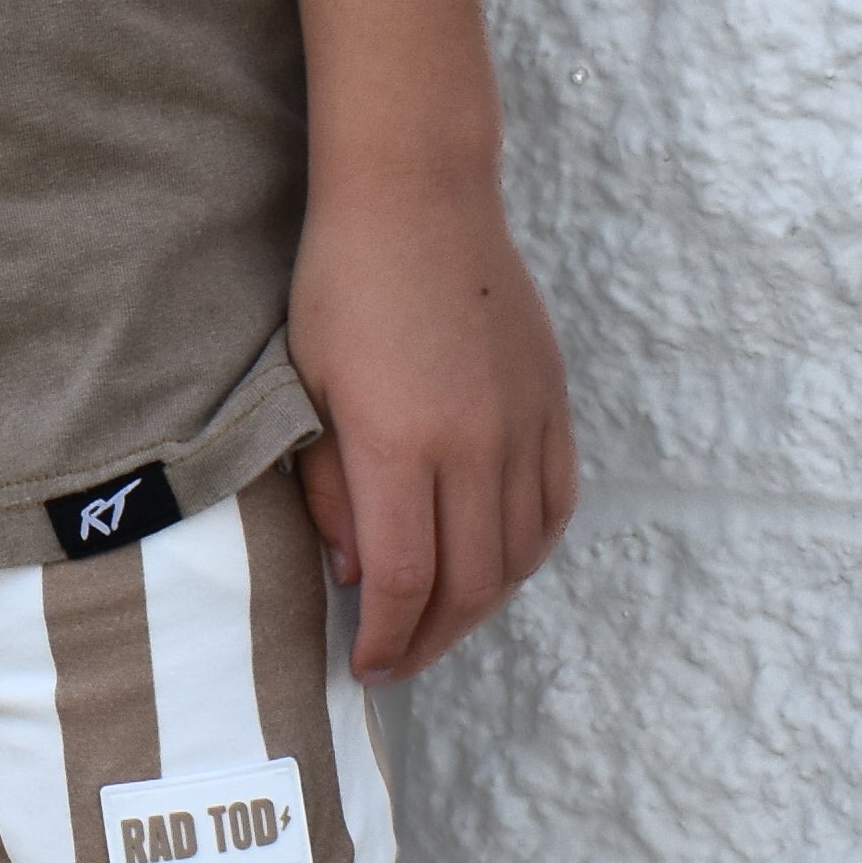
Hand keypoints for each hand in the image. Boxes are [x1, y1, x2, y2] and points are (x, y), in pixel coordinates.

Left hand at [287, 175, 576, 684]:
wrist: (419, 198)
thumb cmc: (342, 286)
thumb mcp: (306, 387)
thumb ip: (328, 488)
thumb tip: (356, 574)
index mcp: (399, 443)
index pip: (405, 581)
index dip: (387, 641)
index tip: (365, 664)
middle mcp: (473, 444)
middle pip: (469, 584)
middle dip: (430, 641)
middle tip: (396, 660)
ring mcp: (522, 424)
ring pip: (519, 555)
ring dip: (479, 606)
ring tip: (439, 620)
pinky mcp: (552, 403)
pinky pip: (555, 505)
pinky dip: (527, 552)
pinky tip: (495, 564)